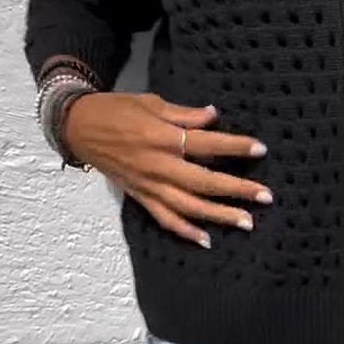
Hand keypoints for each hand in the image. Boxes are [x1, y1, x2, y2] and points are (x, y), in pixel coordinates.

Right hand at [63, 93, 272, 247]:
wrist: (78, 127)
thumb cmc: (115, 109)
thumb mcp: (151, 102)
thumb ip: (184, 114)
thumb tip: (214, 116)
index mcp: (162, 137)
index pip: (206, 144)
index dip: (234, 147)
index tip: (260, 150)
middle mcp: (158, 165)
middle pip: (204, 181)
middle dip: (237, 190)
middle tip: (266, 196)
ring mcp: (148, 185)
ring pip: (188, 206)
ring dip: (219, 215)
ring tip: (247, 222)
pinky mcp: (140, 196)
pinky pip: (164, 218)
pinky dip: (185, 231)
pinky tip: (206, 241)